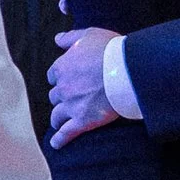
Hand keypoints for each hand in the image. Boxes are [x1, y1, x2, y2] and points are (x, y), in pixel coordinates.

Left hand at [47, 28, 120, 147]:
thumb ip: (70, 38)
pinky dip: (60, 140)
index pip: (53, 76)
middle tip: (71, 100)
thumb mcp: (88, 35)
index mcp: (62, 67)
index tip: (68, 80)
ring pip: (57, 115)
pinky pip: (66, 133)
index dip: (60, 79)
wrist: (126, 69)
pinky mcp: (82, 121)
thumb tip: (57, 39)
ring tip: (61, 122)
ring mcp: (71, 105)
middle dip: (62, 98)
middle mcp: (62, 87)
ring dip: (58, 118)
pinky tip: (57, 144)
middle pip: (55, 96)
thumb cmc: (110, 50)